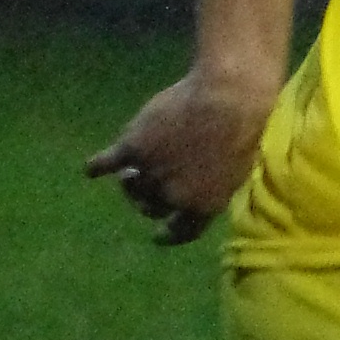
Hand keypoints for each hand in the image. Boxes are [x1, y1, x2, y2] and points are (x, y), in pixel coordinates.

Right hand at [85, 70, 278, 244]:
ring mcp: (152, 172)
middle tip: (143, 189)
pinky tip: (91, 169)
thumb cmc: (248, 128)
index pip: (182, 232)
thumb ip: (219, 183)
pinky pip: (107, 162)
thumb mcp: (243, 167)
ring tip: (127, 176)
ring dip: (129, 183)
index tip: (158, 237)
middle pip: (152, 207)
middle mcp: (175, 196)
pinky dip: (97, 166)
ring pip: (132, 186)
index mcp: (206, 205)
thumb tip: (209, 185)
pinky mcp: (133, 147)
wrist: (227, 102)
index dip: (168, 236)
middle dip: (148, 202)